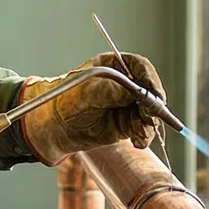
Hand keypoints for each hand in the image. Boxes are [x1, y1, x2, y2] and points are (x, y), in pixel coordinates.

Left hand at [19, 52, 166, 164]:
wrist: (54, 126)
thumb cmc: (65, 100)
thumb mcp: (87, 92)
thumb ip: (112, 91)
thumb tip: (136, 93)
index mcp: (114, 67)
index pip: (140, 67)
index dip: (150, 78)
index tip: (154, 92)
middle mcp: (124, 85)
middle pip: (150, 90)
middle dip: (153, 105)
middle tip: (150, 116)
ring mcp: (127, 104)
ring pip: (149, 112)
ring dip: (149, 124)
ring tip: (140, 134)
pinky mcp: (126, 123)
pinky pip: (142, 128)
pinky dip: (144, 135)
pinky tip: (138, 141)